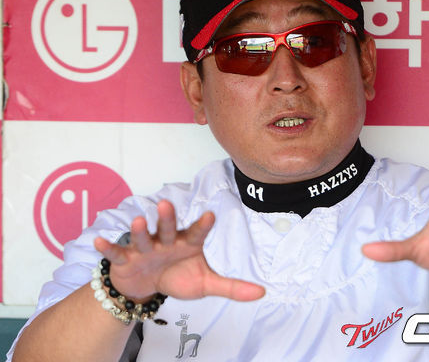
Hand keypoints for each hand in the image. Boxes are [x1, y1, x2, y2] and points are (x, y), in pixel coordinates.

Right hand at [94, 200, 264, 301]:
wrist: (148, 286)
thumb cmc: (178, 276)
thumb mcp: (205, 284)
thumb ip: (231, 287)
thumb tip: (262, 292)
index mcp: (187, 243)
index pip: (196, 233)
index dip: (202, 226)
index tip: (210, 215)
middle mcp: (166, 241)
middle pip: (168, 228)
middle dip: (167, 218)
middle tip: (166, 204)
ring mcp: (145, 249)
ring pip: (143, 238)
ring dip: (140, 231)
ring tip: (138, 222)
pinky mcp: (126, 259)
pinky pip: (116, 253)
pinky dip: (108, 248)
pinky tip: (99, 241)